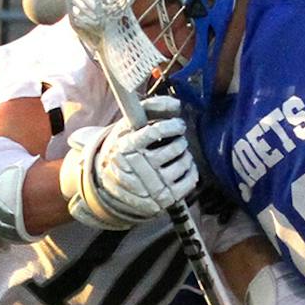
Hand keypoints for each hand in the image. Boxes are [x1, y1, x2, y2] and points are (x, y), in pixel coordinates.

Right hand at [59, 93, 197, 228]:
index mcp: (127, 147)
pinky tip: (182, 167)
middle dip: (180, 140)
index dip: (173, 125)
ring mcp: (151, 186)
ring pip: (184, 163)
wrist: (112, 183)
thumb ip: (152, 107)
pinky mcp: (163, 199)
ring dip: (186, 155)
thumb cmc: (126, 147)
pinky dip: (191, 171)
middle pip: (175, 148)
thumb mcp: (129, 125)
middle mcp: (138, 168)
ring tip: (178, 154)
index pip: (155, 132)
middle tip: (177, 140)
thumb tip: (177, 105)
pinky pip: (190, 180)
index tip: (178, 125)